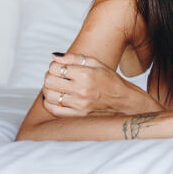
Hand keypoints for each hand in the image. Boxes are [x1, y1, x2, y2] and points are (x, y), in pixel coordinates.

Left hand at [42, 53, 160, 116]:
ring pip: (49, 96)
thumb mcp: (96, 63)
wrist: (123, 100)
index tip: (59, 67)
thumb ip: (74, 58)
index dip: (53, 65)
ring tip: (57, 86)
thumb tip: (55, 57)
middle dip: (49, 76)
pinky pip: (54, 110)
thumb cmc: (110, 80)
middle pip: (49, 81)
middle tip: (56, 76)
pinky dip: (50, 103)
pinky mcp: (78, 115)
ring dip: (49, 89)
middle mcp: (81, 90)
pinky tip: (57, 98)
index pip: (55, 68)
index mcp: (86, 74)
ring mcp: (79, 105)